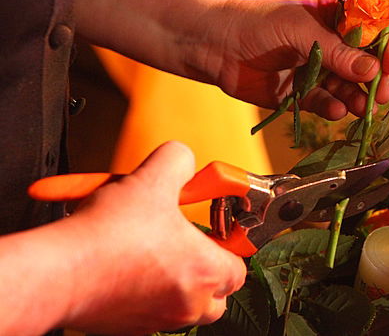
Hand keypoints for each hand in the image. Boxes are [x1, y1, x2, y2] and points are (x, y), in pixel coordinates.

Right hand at [59, 141, 245, 333]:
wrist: (58, 271)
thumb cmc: (108, 235)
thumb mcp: (154, 177)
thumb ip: (179, 161)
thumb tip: (182, 160)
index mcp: (206, 272)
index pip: (239, 268)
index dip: (228, 244)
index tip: (215, 228)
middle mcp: (187, 305)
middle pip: (215, 294)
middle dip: (204, 268)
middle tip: (185, 243)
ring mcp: (156, 321)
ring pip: (181, 304)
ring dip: (171, 278)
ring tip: (149, 250)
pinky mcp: (125, 328)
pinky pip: (146, 311)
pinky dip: (140, 290)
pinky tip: (121, 263)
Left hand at [207, 0, 388, 118]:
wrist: (215, 45)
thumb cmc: (257, 23)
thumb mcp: (299, 29)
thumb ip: (336, 51)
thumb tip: (373, 71)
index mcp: (335, 19)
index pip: (373, 31)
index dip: (386, 47)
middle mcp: (331, 45)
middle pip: (367, 65)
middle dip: (377, 80)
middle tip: (382, 95)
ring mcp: (318, 70)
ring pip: (349, 88)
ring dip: (359, 98)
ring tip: (362, 108)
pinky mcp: (302, 94)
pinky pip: (326, 103)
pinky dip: (333, 108)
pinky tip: (334, 110)